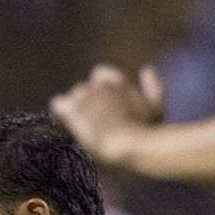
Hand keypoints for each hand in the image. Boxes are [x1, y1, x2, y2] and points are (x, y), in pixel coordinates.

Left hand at [50, 64, 165, 162]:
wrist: (131, 145)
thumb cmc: (147, 133)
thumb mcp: (157, 110)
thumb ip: (154, 89)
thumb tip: (146, 69)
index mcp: (121, 83)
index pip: (100, 75)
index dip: (97, 89)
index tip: (100, 107)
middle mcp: (102, 86)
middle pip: (83, 88)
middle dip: (85, 104)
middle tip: (92, 125)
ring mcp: (86, 97)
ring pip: (72, 97)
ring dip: (74, 111)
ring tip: (83, 130)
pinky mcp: (73, 110)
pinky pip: (57, 104)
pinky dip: (58, 115)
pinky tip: (63, 127)